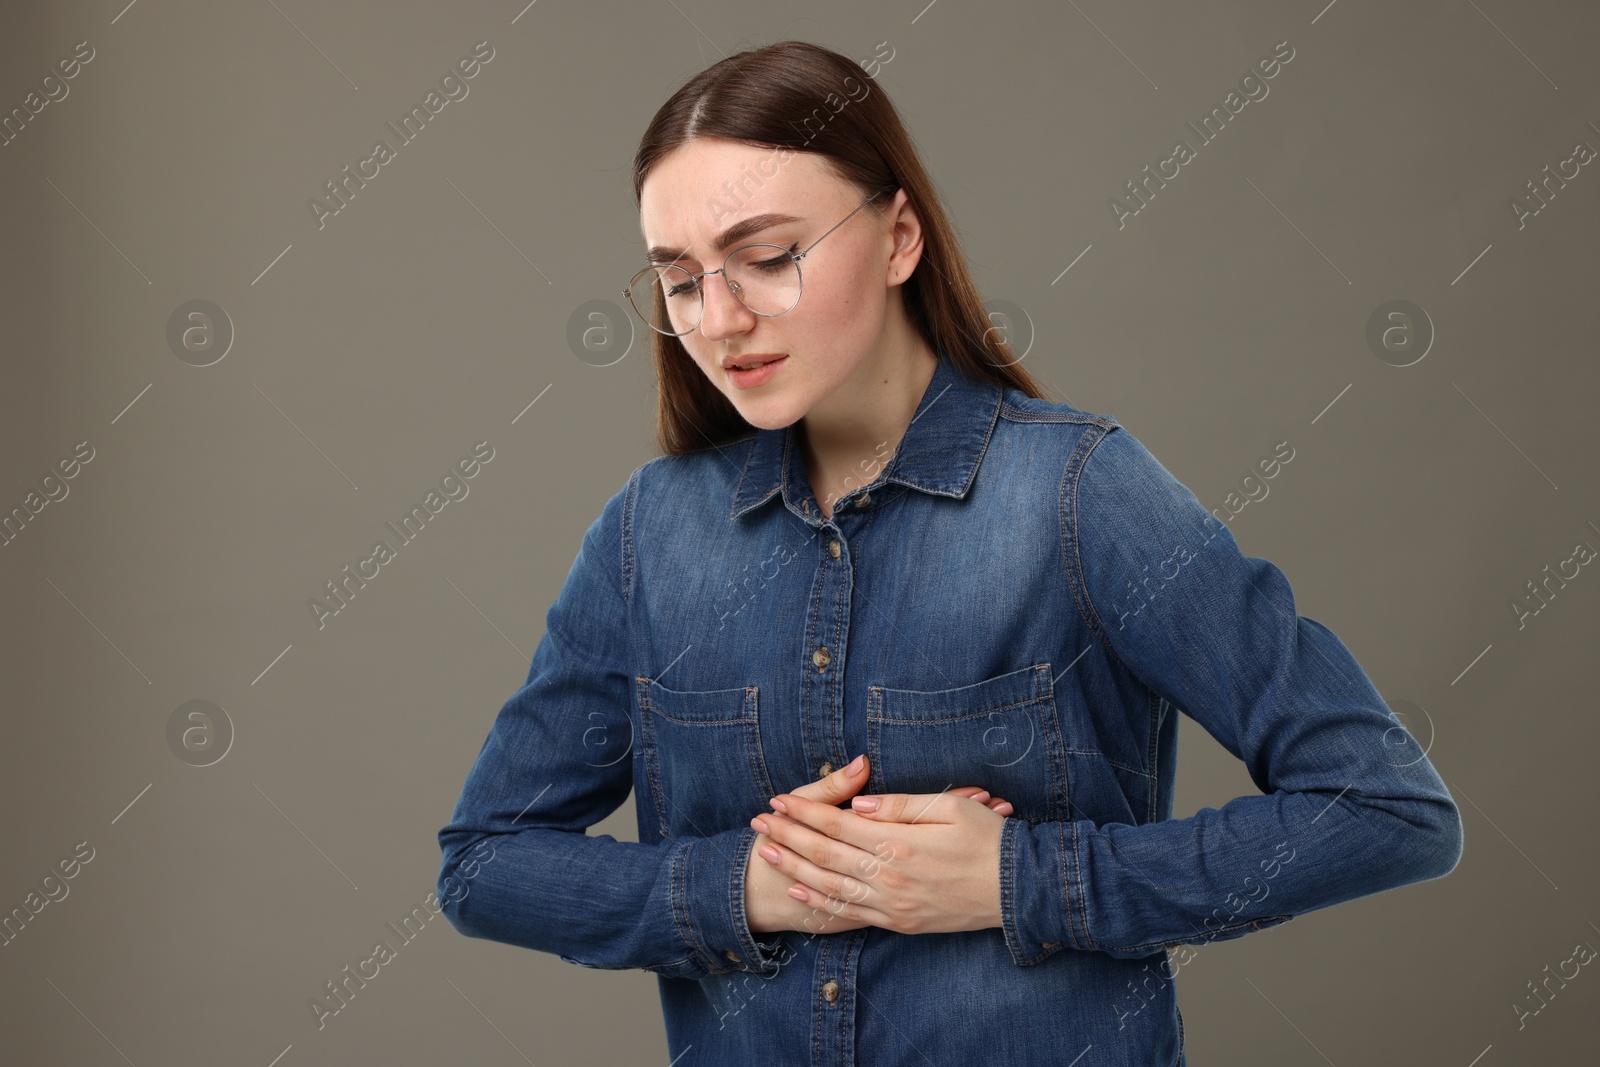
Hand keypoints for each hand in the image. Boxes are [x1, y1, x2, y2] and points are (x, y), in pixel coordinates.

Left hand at [744, 754, 1011, 935]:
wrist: (1018, 891)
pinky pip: (851, 913)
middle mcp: (890, 876)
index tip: (778, 800)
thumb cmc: (990, 839)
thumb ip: (901, 805)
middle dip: (788, 837)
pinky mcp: (900, 921)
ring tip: (766, 854)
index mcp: (900, 843)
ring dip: (795, 869)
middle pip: (826, 854)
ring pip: (830, 886)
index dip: (804, 812)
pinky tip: (802, 890)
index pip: (838, 823)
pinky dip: (821, 902)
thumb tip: (859, 800)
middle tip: (758, 823)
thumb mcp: (951, 807)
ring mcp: (892, 903)